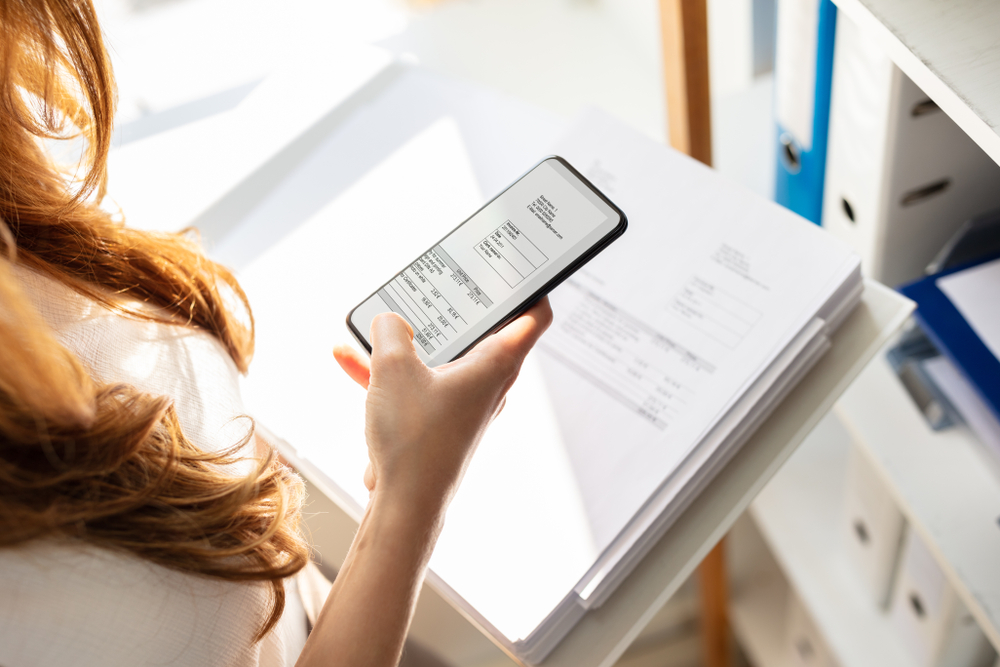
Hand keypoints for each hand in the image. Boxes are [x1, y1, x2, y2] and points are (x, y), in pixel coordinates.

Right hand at [333, 299, 551, 516]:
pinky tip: (350, 360)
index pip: (534, 314)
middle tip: (442, 280)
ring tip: (376, 322)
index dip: (530, 286)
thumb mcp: (393, 367)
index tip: (518, 266)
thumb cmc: (414, 439)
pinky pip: (420, 384)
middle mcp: (490, 382)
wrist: (406, 504)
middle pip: (484, 330)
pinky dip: (393, 373)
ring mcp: (467, 403)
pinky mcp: (443, 422)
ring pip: (442, 358)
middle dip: (456, 305)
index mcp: (497, 362)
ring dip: (409, 342)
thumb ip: (389, 331)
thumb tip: (388, 321)